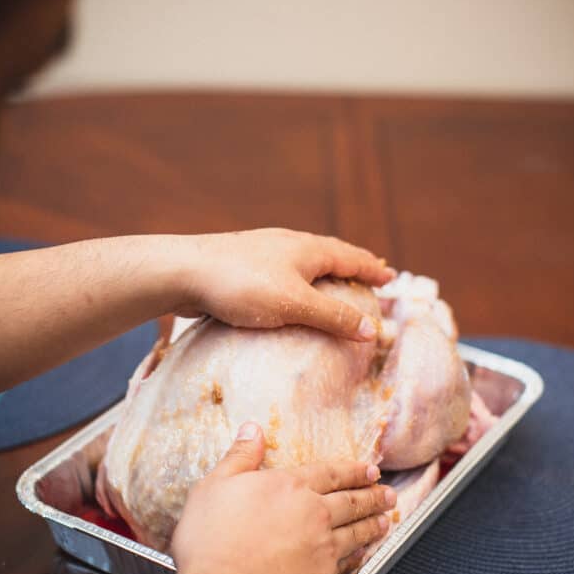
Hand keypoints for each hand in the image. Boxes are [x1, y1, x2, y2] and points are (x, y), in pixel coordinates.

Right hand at [171, 422, 395, 573]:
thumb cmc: (213, 543)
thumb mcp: (214, 487)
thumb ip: (239, 457)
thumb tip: (252, 430)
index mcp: (289, 487)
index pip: (330, 473)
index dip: (353, 470)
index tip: (370, 470)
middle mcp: (314, 515)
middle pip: (352, 502)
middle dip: (372, 496)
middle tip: (388, 494)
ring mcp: (322, 550)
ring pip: (356, 533)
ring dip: (372, 525)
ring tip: (384, 521)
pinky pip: (347, 565)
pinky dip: (358, 558)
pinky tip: (362, 557)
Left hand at [174, 227, 395, 340]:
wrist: (183, 271)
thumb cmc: (242, 286)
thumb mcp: (295, 305)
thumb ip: (333, 317)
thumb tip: (372, 330)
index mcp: (308, 249)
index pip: (352, 257)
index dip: (372, 269)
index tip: (390, 277)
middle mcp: (290, 243)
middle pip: (331, 252)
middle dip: (352, 264)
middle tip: (370, 272)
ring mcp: (265, 250)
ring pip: (305, 258)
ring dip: (325, 270)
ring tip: (333, 280)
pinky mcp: (243, 262)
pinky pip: (283, 269)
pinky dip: (300, 278)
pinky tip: (289, 290)